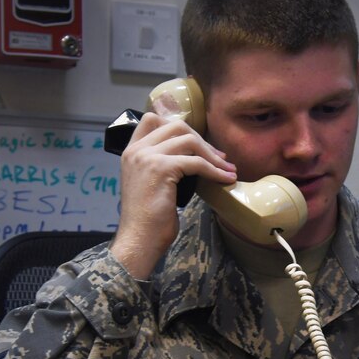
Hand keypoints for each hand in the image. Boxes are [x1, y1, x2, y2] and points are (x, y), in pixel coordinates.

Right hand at [110, 111, 235, 278]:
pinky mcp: (161, 169)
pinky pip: (196, 162)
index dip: (179, 126)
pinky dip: (214, 170)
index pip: (153, 119)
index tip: (198, 142)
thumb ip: (162, 165)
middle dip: (202, 140)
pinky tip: (225, 179)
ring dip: (212, 155)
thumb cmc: (148, 220)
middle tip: (219, 158)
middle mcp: (136, 150)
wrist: (139, 239)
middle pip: (176, 126)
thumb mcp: (151, 184)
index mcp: (131, 152)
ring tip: (227, 169)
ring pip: (188, 140)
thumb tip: (192, 158)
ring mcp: (147, 157)